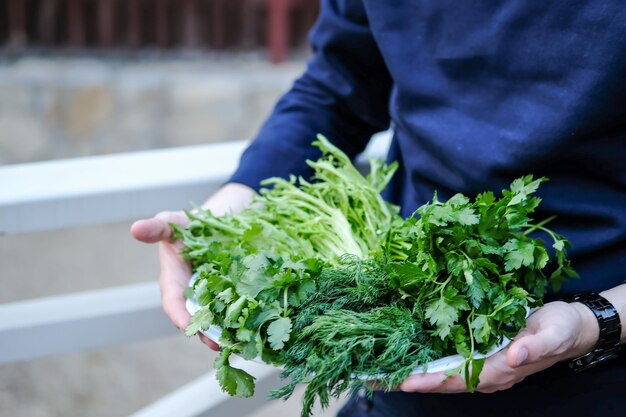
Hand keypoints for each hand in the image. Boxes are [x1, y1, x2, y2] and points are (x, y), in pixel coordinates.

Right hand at [130, 183, 255, 349]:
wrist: (221, 217)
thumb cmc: (191, 223)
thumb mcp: (174, 221)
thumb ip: (157, 227)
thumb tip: (135, 228)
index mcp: (175, 280)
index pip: (173, 302)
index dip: (179, 316)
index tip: (187, 328)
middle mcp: (194, 292)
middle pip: (198, 317)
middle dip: (207, 331)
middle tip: (218, 343)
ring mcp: (217, 294)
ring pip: (220, 316)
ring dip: (228, 330)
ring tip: (240, 341)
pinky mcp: (238, 291)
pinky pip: (241, 305)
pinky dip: (247, 315)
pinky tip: (258, 323)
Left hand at [399, 301, 598, 392]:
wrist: (572, 327)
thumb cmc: (562, 328)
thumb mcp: (553, 333)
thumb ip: (535, 347)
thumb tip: (514, 357)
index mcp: (500, 370)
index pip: (458, 380)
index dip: (431, 381)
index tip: (404, 381)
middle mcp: (486, 371)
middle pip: (442, 381)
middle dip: (411, 379)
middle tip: (378, 377)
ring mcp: (482, 363)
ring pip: (442, 373)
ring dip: (414, 371)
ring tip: (383, 369)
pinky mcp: (479, 351)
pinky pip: (447, 360)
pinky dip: (426, 359)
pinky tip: (408, 352)